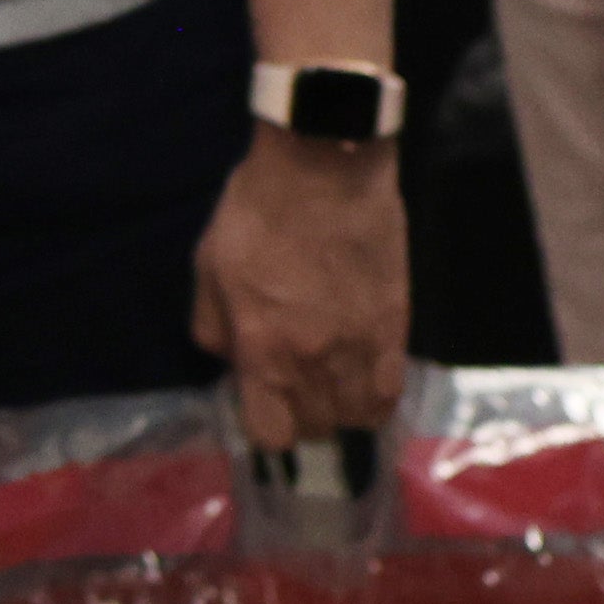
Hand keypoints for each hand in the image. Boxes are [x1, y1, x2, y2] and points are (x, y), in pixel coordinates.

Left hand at [191, 127, 409, 446]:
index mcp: (264, 349)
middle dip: (299, 417)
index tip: (259, 402)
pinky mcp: (396, 328)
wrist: (324, 168)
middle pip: (315, 429)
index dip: (264, 426)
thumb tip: (230, 362)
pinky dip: (374, 397)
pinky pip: (390, 393)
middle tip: (291, 384)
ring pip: (356, 418)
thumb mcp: (208, 267)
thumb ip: (213, 327)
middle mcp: (316, 362)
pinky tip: (361, 378)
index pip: (271, 434)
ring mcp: (362, 348)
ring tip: (328, 383)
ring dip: (339, 410)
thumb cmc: (256, 212)